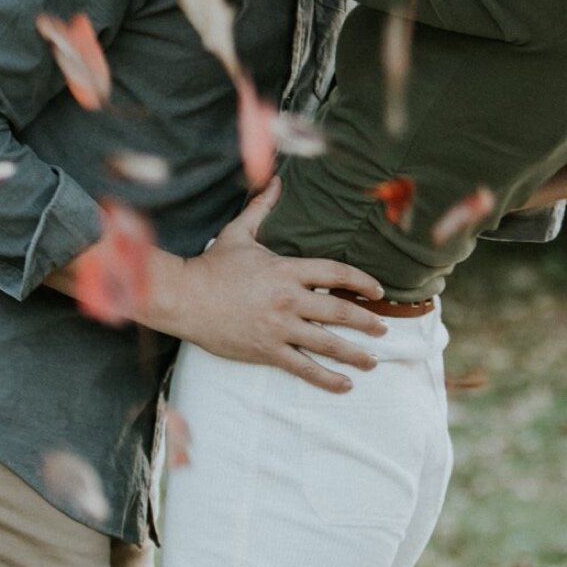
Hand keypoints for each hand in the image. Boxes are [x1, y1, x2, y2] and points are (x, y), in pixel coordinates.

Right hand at [146, 180, 386, 393]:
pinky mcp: (266, 351)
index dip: (362, 282)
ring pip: (327, 343)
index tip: (378, 291)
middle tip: (384, 329)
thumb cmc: (211, 266)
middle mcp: (288, 300)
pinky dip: (326, 379)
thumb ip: (261, 208)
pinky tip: (345, 385)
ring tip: (373, 361)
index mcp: (286, 270)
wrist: (182, 298)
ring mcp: (278, 328)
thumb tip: (276, 181)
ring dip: (355, 354)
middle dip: (367, 322)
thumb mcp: (238, 233)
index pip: (336, 274)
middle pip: (339, 312)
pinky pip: (303, 368)